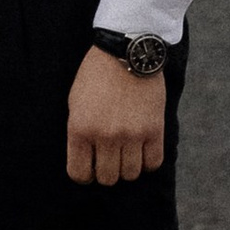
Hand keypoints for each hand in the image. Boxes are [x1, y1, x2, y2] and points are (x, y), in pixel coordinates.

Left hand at [66, 48, 167, 184]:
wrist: (126, 51)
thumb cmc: (96, 75)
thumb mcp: (75, 102)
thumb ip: (79, 132)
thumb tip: (85, 159)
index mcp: (80, 129)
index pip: (79, 173)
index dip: (84, 174)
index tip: (89, 167)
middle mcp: (105, 136)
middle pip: (108, 178)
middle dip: (106, 171)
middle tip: (109, 158)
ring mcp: (131, 135)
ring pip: (130, 174)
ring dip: (127, 166)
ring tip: (126, 151)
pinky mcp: (154, 130)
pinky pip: (153, 163)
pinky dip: (147, 161)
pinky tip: (142, 149)